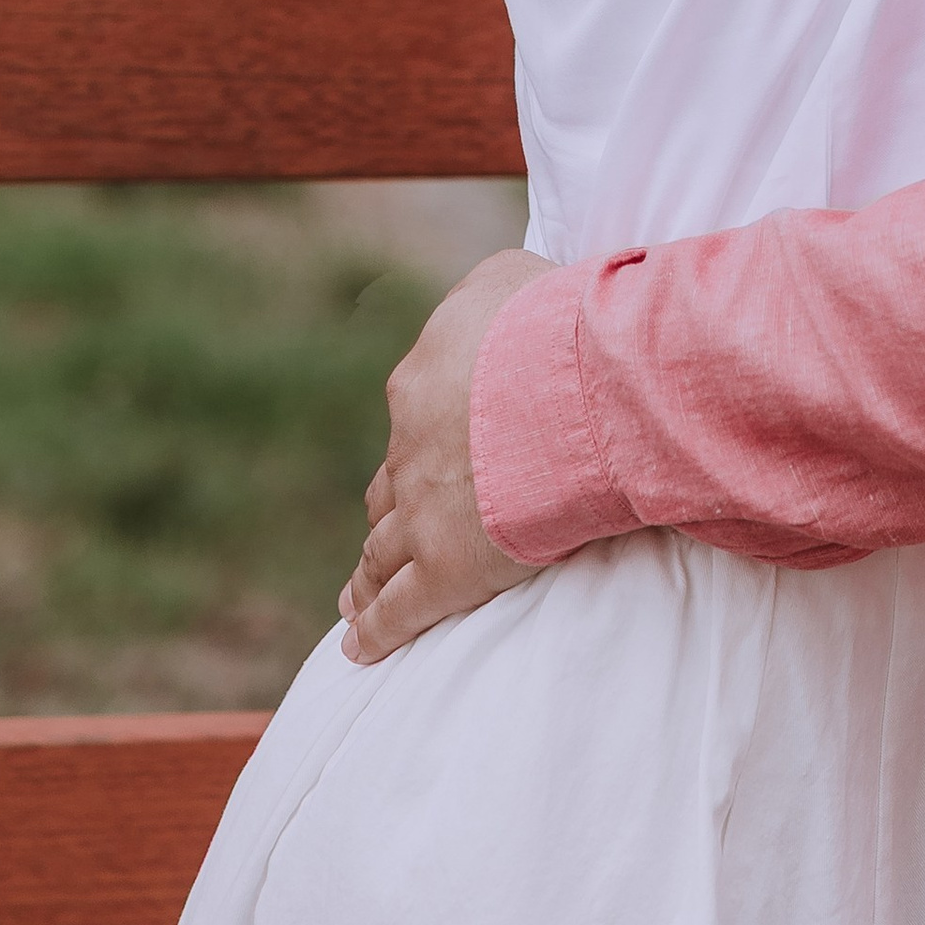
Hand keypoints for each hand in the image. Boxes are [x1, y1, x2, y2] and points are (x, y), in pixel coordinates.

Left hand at [338, 246, 553, 663]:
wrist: (570, 386)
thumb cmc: (552, 322)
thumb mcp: (510, 277)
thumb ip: (484, 295)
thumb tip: (486, 307)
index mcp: (420, 383)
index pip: (411, 421)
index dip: (422, 441)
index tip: (431, 454)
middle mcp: (409, 450)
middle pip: (388, 490)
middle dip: (387, 512)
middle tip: (380, 536)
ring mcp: (421, 514)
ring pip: (379, 554)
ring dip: (365, 576)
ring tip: (353, 598)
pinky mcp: (445, 570)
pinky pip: (397, 611)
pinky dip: (375, 631)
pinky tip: (359, 647)